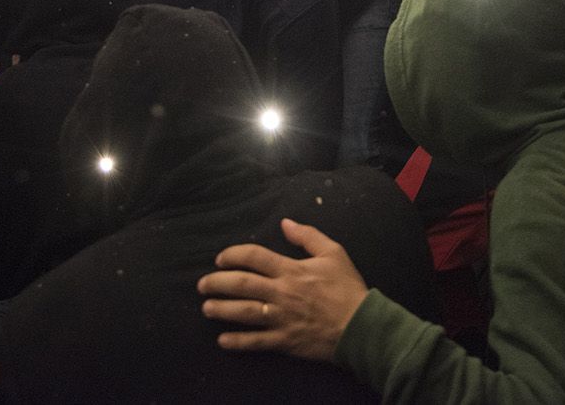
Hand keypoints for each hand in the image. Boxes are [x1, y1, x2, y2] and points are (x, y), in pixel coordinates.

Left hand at [198, 218, 366, 362]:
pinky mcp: (284, 341)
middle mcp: (281, 293)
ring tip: (207, 308)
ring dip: (221, 310)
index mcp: (291, 270)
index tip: (220, 259)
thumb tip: (285, 223)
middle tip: (202, 284)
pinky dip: (237, 342)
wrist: (361, 326)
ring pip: (243, 313)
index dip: (233, 255)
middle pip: (241, 284)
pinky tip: (222, 340)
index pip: (254, 257)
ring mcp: (281, 318)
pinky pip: (255, 342)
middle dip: (217, 283)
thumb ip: (307, 236)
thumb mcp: (333, 252)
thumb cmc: (348, 288)